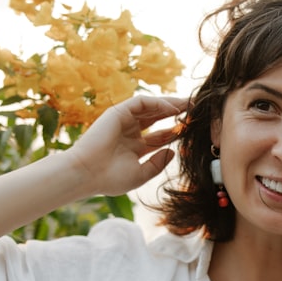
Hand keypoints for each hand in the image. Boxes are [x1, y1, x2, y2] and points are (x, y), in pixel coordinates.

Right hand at [68, 95, 187, 195]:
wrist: (86, 175)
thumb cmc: (110, 178)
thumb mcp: (141, 174)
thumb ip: (158, 163)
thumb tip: (173, 152)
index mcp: (135, 147)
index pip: (160, 135)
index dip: (176, 131)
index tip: (193, 130)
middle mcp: (130, 132)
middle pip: (158, 118)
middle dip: (177, 113)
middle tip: (195, 110)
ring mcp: (123, 121)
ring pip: (151, 107)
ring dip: (170, 104)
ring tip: (189, 104)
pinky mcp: (117, 112)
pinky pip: (141, 101)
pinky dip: (157, 102)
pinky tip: (172, 108)